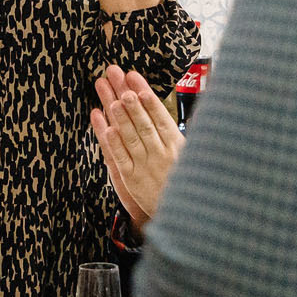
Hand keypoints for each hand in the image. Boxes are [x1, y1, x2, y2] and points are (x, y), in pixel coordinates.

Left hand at [90, 64, 182, 227]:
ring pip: (131, 137)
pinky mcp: (133, 180)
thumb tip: (183, 108)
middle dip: (129, 98)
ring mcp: (146, 167)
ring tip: (110, 97)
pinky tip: (105, 127)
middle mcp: (162, 155)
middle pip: (143, 121)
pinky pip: (121, 158)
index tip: (137, 82)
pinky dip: (113, 142)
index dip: (148, 98)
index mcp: (177, 146)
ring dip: (119, 116)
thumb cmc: (185, 181)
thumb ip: (179, 134)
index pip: (160, 117)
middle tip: (118, 78)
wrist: (184, 217)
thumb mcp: (192, 156)